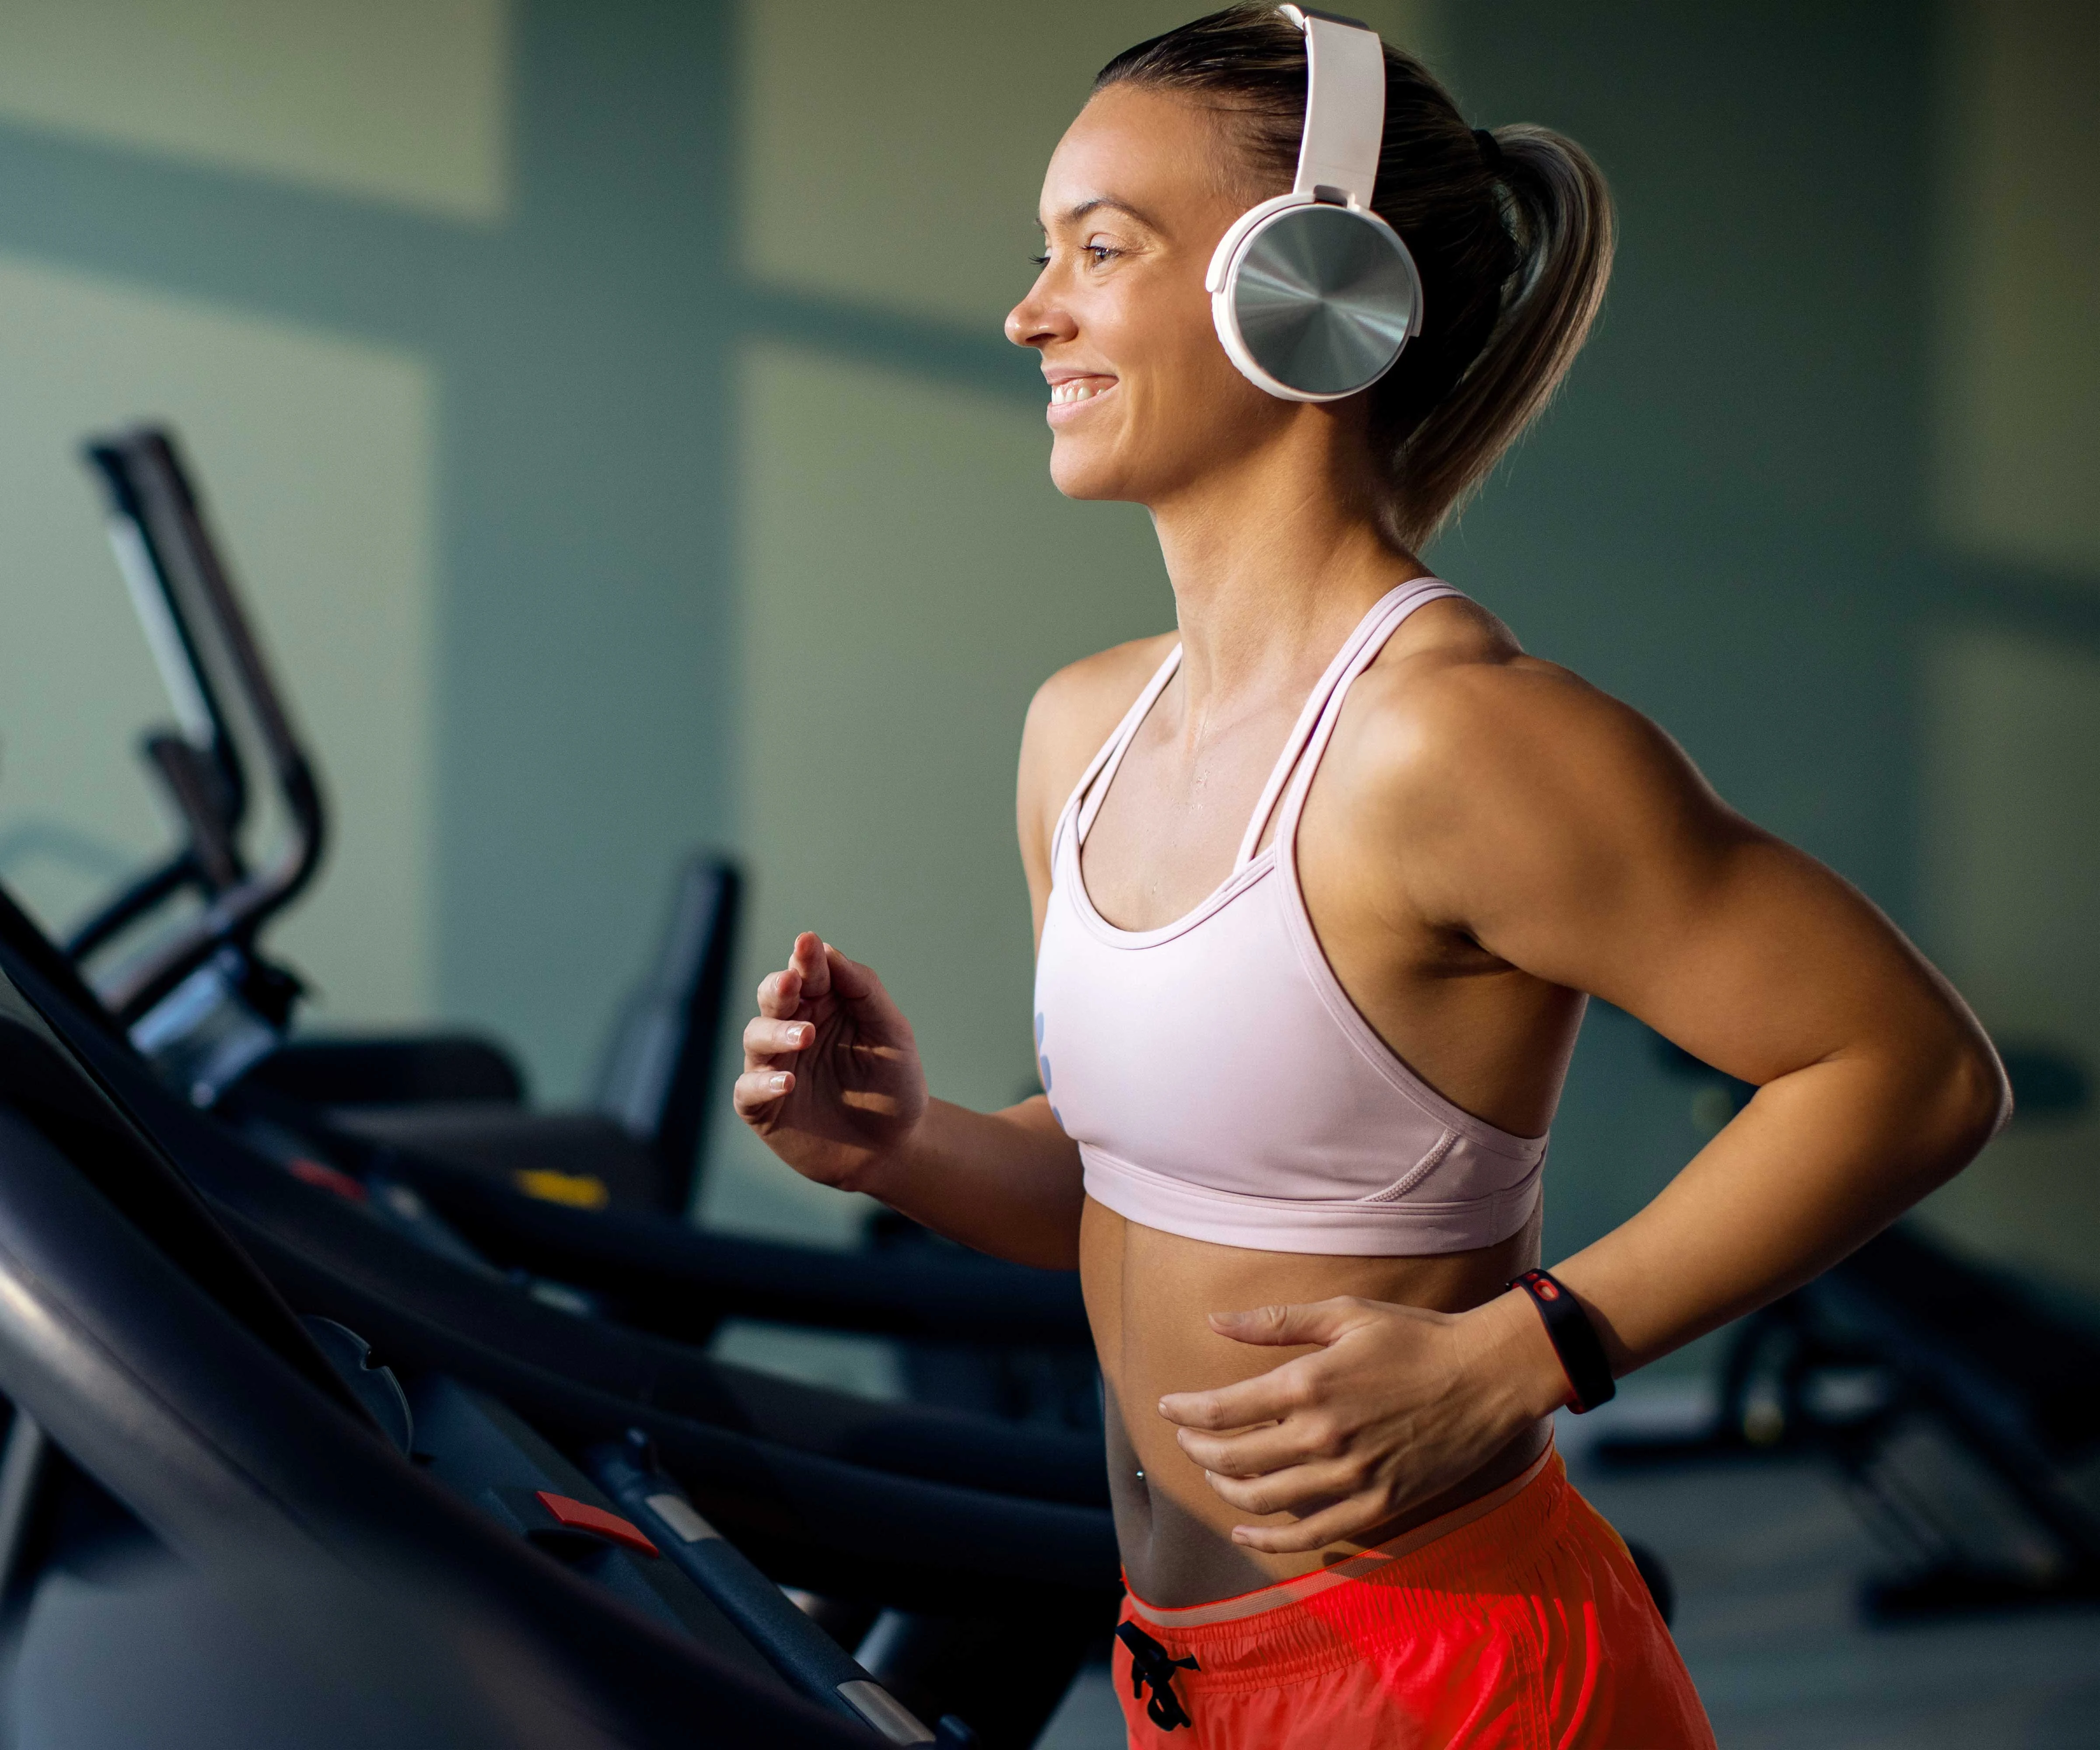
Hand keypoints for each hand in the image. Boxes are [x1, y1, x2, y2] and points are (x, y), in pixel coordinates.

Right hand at [732, 933, 927, 1193]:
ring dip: (776, 1032)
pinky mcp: (763, 1106)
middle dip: (779, 987)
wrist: (893, 1147)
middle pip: (773, 997)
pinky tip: (788, 1081)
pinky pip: (748, 1089)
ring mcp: (774, 1066)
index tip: (808, 943)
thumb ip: (864, 990)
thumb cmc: (893, 1084)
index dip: (806, 957)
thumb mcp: (892, 1033)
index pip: (808, 971)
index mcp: (824, 1004)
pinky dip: (763, 1082)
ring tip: (805, 1036)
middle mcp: (793, 1028)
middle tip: (791, 982)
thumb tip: (828, 949)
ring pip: (755, 1036)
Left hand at [1155, 1292, 1562, 1553]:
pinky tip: (1244, 1529)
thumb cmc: (1414, 1336)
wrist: (1486, 1376)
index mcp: (1308, 1385)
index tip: (1167, 1407)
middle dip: (1196, 1448)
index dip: (1185, 1411)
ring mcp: (1350, 1478)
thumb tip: (1214, 1321)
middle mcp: (1322, 1437)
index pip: (1221, 1410)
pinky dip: (1269, 1538)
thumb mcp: (1343, 1313)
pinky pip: (1309, 1535)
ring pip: (1262, 1500)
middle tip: (1185, 1437)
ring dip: (1225, 1488)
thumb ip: (1275, 1322)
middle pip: (1232, 1458)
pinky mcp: (1378, 1505)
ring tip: (1212, 1471)